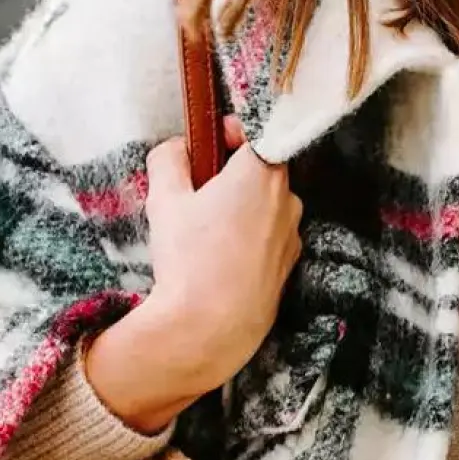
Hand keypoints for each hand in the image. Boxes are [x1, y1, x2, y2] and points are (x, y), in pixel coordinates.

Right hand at [84, 119, 301, 432]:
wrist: (211, 328)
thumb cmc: (189, 259)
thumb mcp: (164, 200)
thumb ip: (169, 159)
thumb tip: (178, 147)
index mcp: (261, 173)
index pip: (257, 131)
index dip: (231, 131)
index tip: (209, 141)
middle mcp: (288, 199)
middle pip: (262, 169)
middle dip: (232, 172)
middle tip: (197, 190)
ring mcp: (293, 233)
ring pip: (267, 204)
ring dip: (242, 206)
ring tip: (205, 231)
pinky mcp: (290, 264)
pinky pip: (271, 235)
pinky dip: (251, 236)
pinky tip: (221, 258)